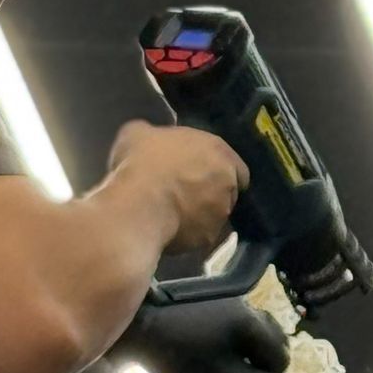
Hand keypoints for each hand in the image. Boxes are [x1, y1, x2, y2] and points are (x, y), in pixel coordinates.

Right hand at [105, 119, 246, 254]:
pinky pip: (201, 235)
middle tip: (185, 193)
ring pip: (216, 214)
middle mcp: (228, 182)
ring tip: (175, 214)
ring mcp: (222, 213)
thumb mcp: (138, 133)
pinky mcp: (209, 238)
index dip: (219, 169)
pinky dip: (190, 233)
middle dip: (211, 192)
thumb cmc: (141, 162)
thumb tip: (150, 139)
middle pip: (228, 190)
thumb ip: (155, 135)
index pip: (234, 164)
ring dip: (202, 214)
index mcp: (218, 150)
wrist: (138, 206)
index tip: (201, 173)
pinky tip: (170, 230)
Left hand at [127, 294, 303, 372]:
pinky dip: (238, 337)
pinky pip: (239, 320)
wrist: (139, 326)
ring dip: (252, 349)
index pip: (281, 357)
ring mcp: (230, 300)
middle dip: (265, 361)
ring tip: (233, 366)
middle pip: (274, 339)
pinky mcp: (214, 299)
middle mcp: (248, 307)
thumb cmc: (181, 356)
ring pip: (257, 328)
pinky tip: (217, 348)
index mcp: (253, 326)